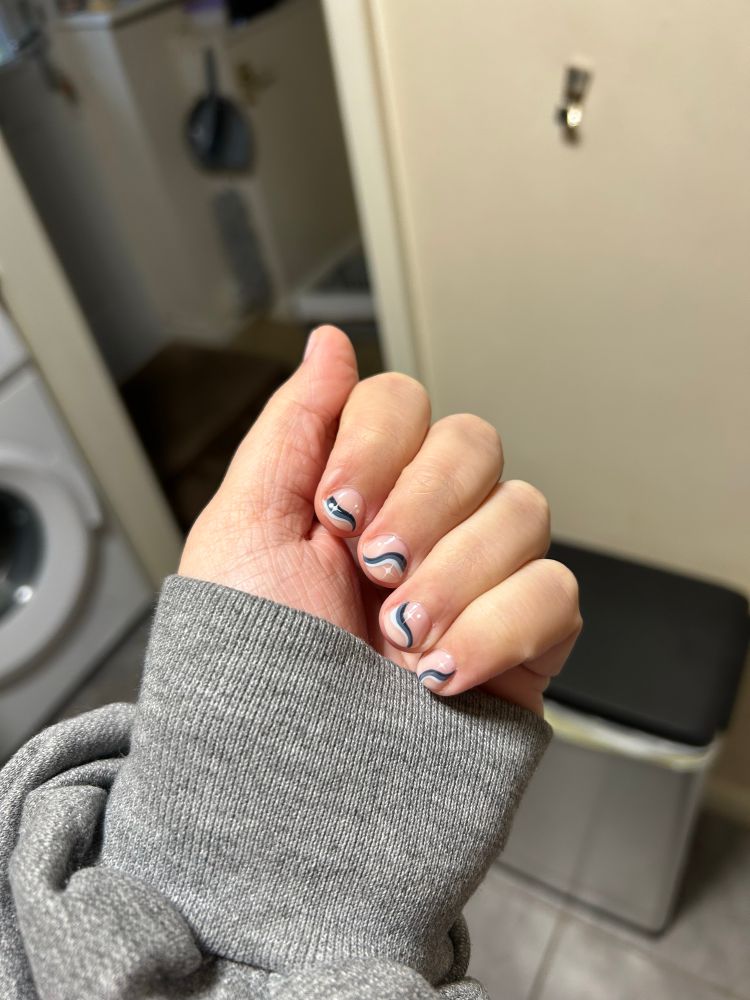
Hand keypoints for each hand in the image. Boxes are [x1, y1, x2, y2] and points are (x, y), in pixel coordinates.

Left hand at [179, 326, 581, 712]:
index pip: (402, 403)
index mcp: (352, 495)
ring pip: (524, 509)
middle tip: (372, 568)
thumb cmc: (247, 672)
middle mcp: (420, 528)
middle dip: (421, 504)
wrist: (286, 797)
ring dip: (454, 575)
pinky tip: (441, 675)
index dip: (378, 441)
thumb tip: (328, 342)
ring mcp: (476, 585)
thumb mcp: (242, 533)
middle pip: (475, 443)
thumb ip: (293, 427)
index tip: (334, 509)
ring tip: (398, 639)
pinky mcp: (524, 644)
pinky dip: (497, 628)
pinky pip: (557, 592)